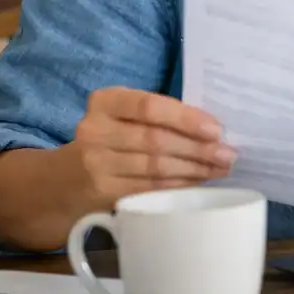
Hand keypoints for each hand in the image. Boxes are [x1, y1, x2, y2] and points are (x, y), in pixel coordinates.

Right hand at [59, 87, 233, 208]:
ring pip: (155, 167)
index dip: (185, 118)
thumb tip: (215, 129)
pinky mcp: (103, 191)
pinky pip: (150, 188)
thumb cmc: (113, 138)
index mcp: (105, 102)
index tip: (216, 129)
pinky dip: (179, 185)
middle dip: (198, 149)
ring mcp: (96, 164)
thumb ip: (160, 116)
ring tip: (220, 169)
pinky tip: (197, 182)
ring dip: (194, 169)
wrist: (66, 178)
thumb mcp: (125, 117)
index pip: (149, 106)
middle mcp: (94, 130)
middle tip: (228, 154)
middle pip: (156, 140)